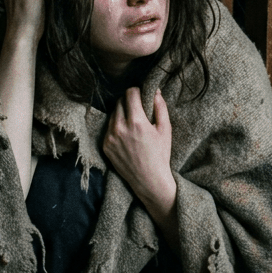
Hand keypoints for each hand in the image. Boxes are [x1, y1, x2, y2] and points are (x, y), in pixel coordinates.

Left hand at [103, 88, 176, 228]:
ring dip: (122, 112)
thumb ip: (160, 107)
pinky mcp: (105, 145)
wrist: (149, 181)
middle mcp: (120, 128)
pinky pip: (109, 127)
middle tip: (138, 108)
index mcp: (137, 122)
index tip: (142, 95)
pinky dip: (116, 125)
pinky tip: (127, 133)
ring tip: (133, 121)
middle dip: (129, 101)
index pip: (130, 93)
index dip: (137, 91)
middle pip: (120, 101)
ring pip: (113, 113)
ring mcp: (110, 137)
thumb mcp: (165, 129)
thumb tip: (155, 91)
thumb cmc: (160, 154)